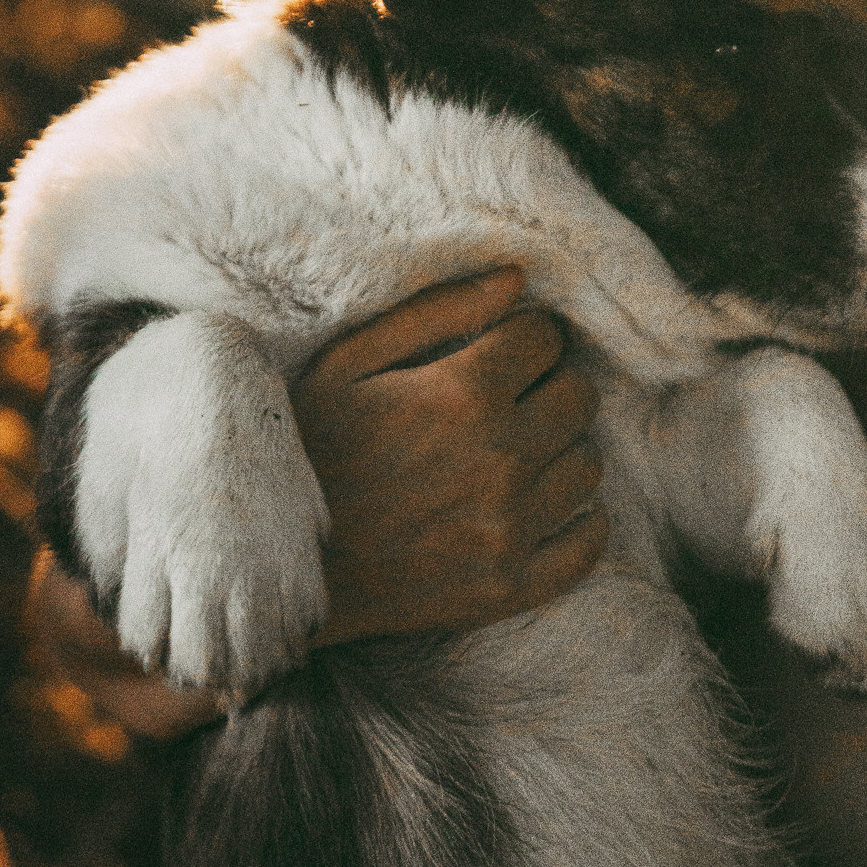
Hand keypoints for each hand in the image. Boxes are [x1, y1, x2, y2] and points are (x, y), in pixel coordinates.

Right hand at [24, 267, 608, 737]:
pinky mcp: (510, 587)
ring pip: (587, 464)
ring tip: (514, 452)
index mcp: (467, 392)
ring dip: (560, 450)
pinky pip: (587, 544)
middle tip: (507, 399)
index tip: (497, 351)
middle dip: (548, 385)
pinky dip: (578, 521)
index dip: (522, 337)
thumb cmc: (307, 451)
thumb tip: (517, 278)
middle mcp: (503, 458)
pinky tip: (539, 507)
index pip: (547, 338)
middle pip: (579, 396)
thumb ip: (437, 311)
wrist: (279, 569)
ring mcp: (511, 529)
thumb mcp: (348, 363)